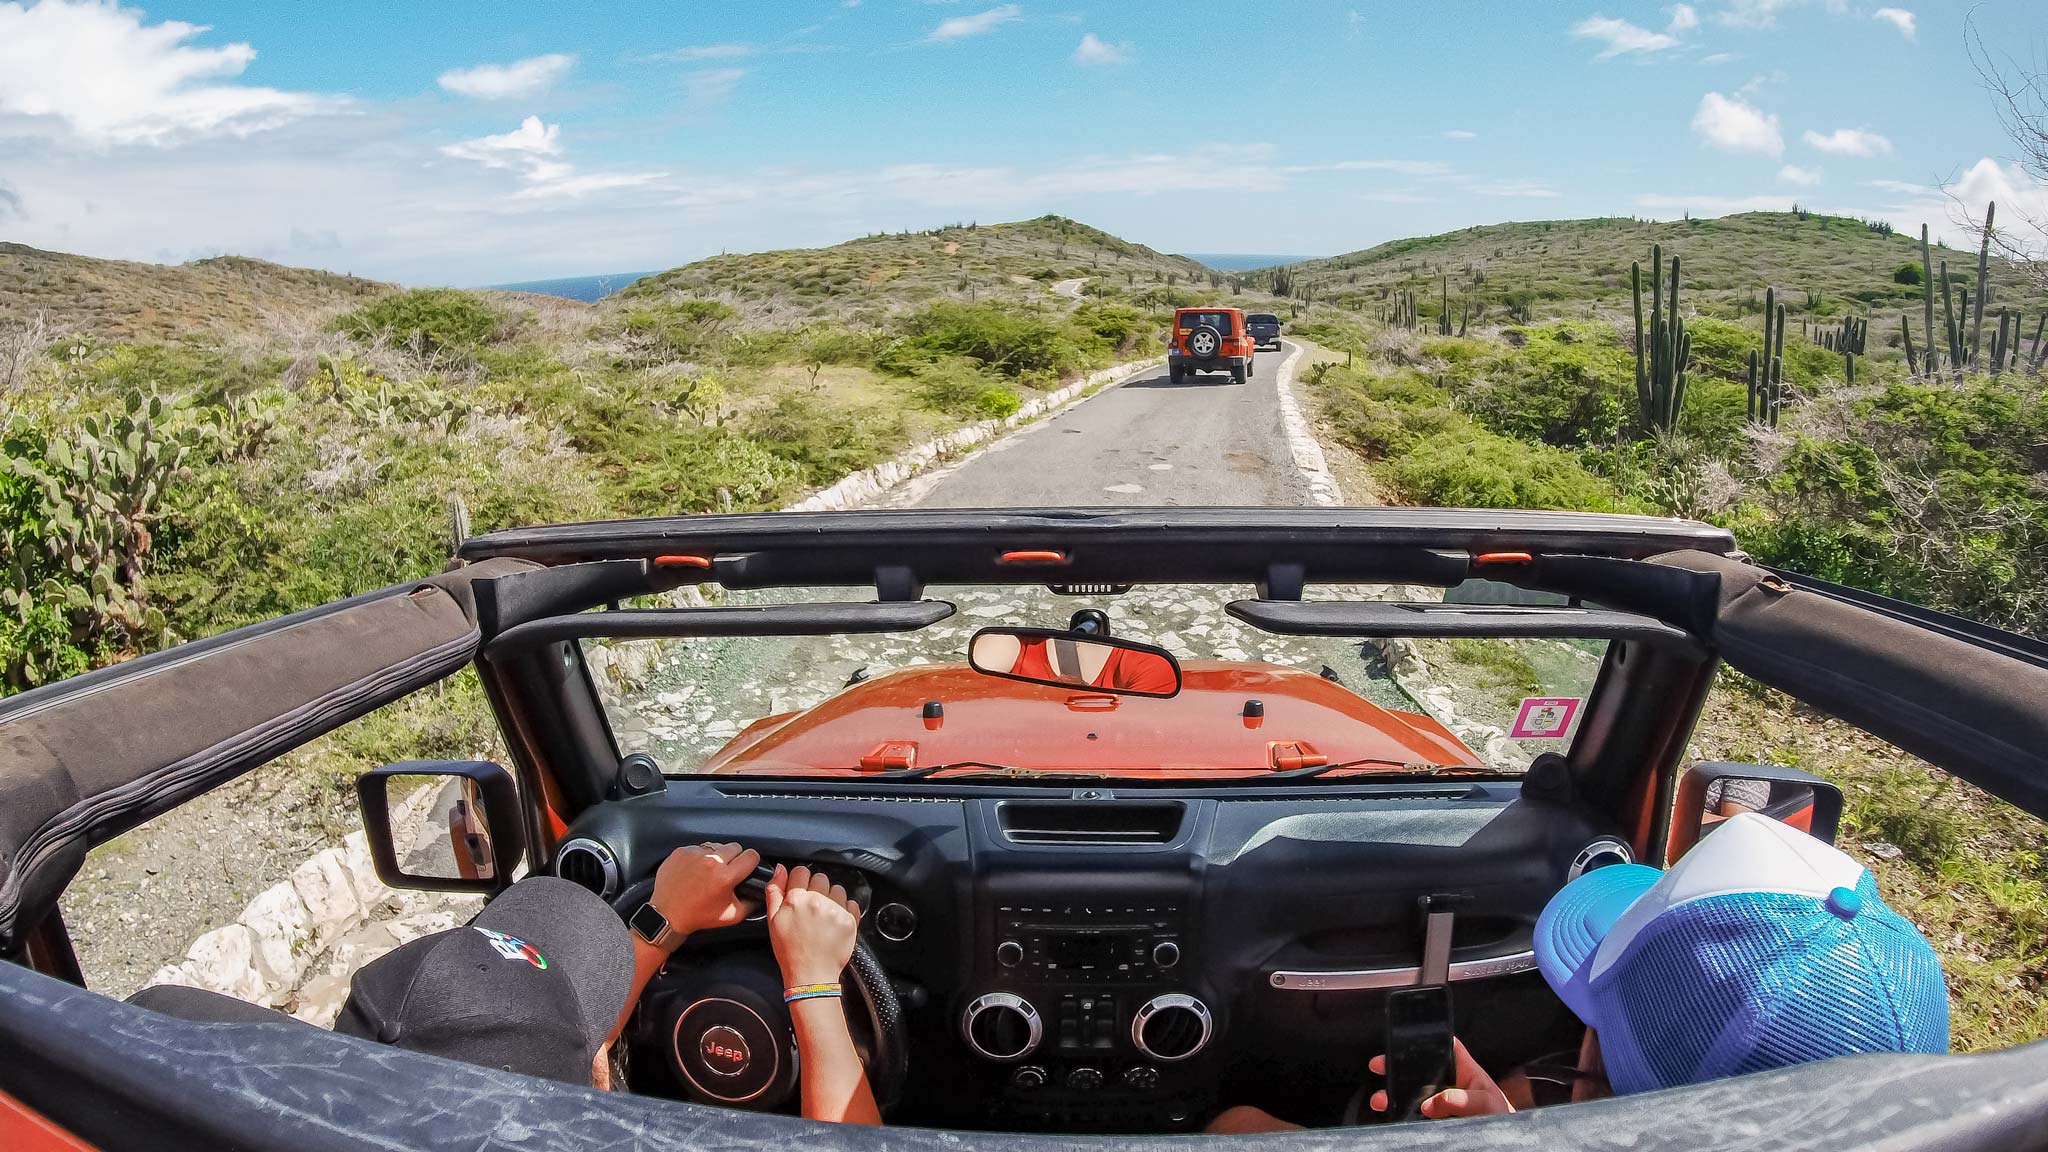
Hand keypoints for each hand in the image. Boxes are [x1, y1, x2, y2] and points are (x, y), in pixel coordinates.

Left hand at [650, 842, 759, 942]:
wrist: (668, 914)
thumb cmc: (698, 916)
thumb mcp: (732, 916)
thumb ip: (752, 904)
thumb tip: (760, 893)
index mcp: (726, 877)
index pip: (751, 855)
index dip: (751, 862)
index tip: (747, 866)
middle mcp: (711, 862)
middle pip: (735, 847)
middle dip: (734, 858)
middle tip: (726, 871)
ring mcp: (695, 854)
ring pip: (717, 845)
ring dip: (717, 856)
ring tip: (709, 871)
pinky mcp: (682, 851)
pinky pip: (698, 847)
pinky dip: (699, 857)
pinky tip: (695, 870)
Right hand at [765, 864, 860, 986]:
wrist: (811, 975)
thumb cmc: (790, 951)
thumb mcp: (773, 921)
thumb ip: (774, 891)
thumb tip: (780, 869)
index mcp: (797, 899)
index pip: (801, 871)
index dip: (799, 881)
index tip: (800, 891)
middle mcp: (817, 901)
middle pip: (820, 878)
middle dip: (816, 889)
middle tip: (811, 908)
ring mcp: (835, 910)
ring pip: (837, 889)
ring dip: (831, 897)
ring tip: (823, 916)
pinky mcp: (850, 920)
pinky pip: (851, 903)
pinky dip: (844, 909)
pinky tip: (833, 922)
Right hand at [1369, 1037, 1512, 1119]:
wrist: (1503, 1142)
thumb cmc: (1502, 1118)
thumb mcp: (1487, 1102)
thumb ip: (1463, 1098)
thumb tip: (1431, 1102)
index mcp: (1465, 1070)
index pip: (1446, 1047)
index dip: (1428, 1038)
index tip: (1406, 1037)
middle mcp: (1451, 1084)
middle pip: (1421, 1069)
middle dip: (1398, 1067)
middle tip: (1381, 1065)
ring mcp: (1442, 1102)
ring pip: (1414, 1093)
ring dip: (1395, 1094)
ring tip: (1382, 1099)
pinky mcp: (1437, 1120)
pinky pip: (1415, 1113)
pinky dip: (1401, 1113)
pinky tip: (1393, 1113)